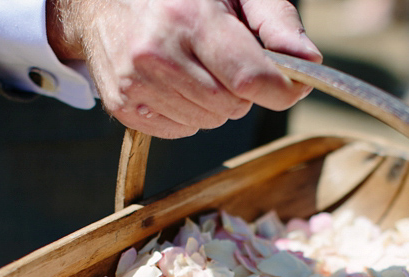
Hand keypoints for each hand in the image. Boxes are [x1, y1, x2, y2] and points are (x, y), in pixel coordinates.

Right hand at [47, 0, 322, 138]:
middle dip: (242, 90)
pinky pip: (182, 131)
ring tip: (198, 67)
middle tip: (227, 59)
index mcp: (189, 19)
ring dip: (216, 103)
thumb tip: (309, 62)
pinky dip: (189, 113)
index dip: (280, 88)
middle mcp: (157, 55)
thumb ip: (276, 21)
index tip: (290, 83)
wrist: (100, 0)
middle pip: (233, 106)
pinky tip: (176, 82)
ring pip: (209, 122)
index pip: (251, 79)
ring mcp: (135, 85)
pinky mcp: (123, 107)